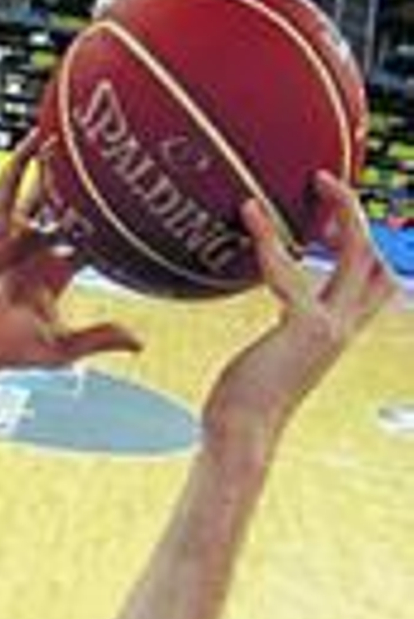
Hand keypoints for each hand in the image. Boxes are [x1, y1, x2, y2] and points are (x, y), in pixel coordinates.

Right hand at [0, 135, 140, 379]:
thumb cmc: (6, 350)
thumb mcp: (61, 347)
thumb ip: (98, 338)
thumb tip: (139, 344)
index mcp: (55, 275)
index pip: (91, 240)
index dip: (112, 224)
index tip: (141, 202)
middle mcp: (37, 252)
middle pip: (69, 211)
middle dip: (89, 190)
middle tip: (117, 159)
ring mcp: (15, 240)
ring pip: (41, 195)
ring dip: (56, 169)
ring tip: (77, 137)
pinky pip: (7, 190)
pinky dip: (19, 164)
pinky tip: (34, 139)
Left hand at [203, 173, 394, 451]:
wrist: (239, 437)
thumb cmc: (241, 403)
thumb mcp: (270, 358)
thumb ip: (282, 332)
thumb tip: (270, 323)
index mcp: (338, 332)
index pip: (378, 277)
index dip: (369, 239)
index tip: (334, 211)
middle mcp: (343, 326)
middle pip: (378, 254)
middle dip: (359, 213)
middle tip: (325, 181)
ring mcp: (330, 327)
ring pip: (358, 251)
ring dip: (343, 209)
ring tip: (315, 180)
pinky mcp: (304, 330)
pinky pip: (291, 272)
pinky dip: (270, 239)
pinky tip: (250, 214)